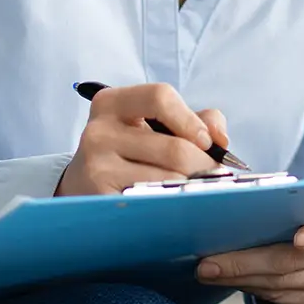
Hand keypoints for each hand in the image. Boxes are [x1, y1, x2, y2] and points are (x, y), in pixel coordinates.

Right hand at [56, 83, 229, 195]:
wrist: (82, 187)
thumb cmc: (129, 153)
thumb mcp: (153, 126)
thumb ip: (194, 120)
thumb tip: (220, 139)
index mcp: (112, 103)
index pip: (160, 97)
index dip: (191, 120)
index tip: (208, 143)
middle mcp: (98, 131)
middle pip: (174, 149)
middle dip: (204, 166)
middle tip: (214, 178)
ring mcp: (96, 167)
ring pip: (168, 180)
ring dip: (191, 189)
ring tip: (194, 192)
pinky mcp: (100, 199)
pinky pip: (152, 202)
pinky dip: (171, 206)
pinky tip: (174, 207)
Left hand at [196, 213, 303, 303]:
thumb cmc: (297, 229)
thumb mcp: (296, 216)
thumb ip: (278, 211)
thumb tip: (225, 210)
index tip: (298, 239)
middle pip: (292, 260)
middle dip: (245, 261)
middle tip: (209, 264)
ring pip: (280, 284)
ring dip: (241, 278)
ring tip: (210, 273)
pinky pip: (281, 302)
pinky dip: (252, 291)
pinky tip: (231, 283)